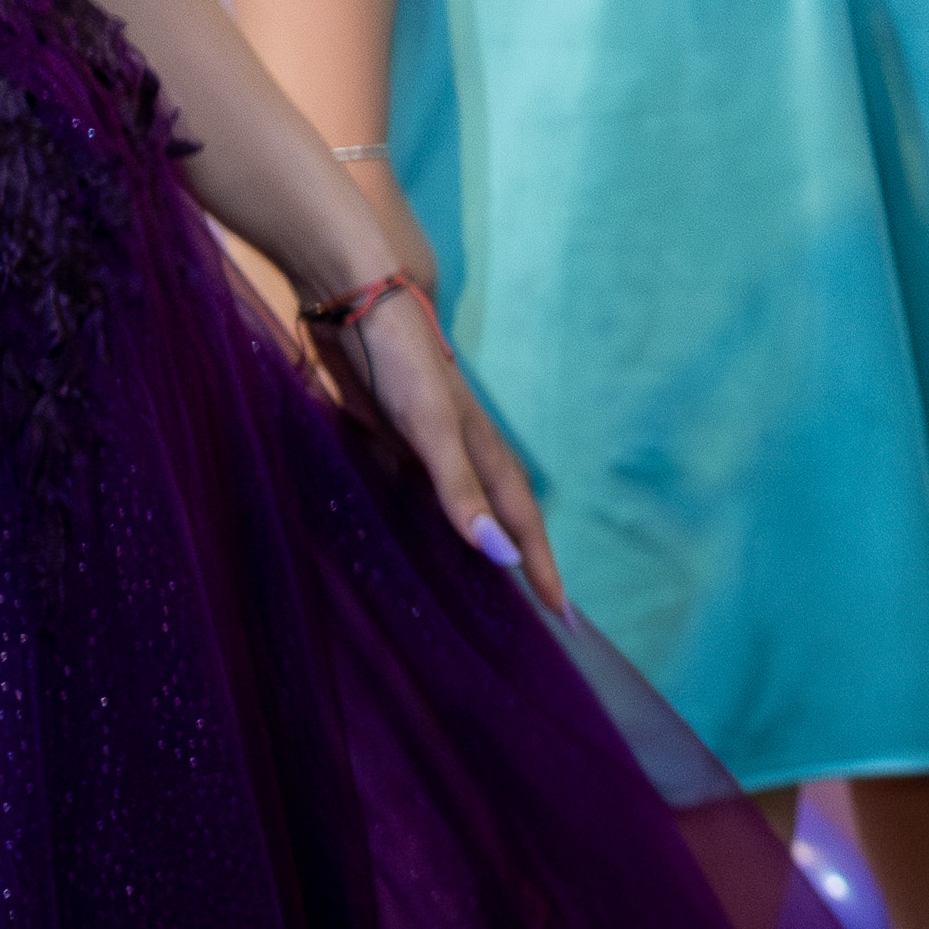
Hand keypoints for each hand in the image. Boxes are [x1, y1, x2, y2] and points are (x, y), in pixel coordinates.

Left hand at [330, 283, 570, 610]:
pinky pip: (426, 496)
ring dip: (483, 545)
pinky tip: (412, 538)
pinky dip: (431, 523)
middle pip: (506, 520)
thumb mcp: (432, 433)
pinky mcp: (400, 440)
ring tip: (488, 587)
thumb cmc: (402, 369)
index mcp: (485, 455)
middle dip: (527, 563)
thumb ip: (460, 493)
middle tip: (545, 611)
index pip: (524, 527)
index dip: (545, 571)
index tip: (566, 618)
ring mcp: (434, 448)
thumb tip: (500, 557)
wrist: (363, 309)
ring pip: (468, 509)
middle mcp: (467, 456)